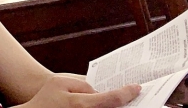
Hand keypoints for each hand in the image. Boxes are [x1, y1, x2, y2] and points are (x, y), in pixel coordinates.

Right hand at [21, 75, 139, 107]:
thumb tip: (101, 90)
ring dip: (118, 107)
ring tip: (127, 102)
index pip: (112, 98)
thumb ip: (83, 83)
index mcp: (81, 103)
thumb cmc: (47, 97)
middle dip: (127, 103)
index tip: (137, 87)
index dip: (127, 92)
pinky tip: (112, 103)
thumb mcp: (60, 82)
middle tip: (140, 97)